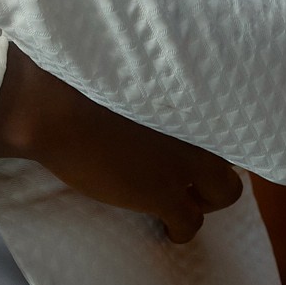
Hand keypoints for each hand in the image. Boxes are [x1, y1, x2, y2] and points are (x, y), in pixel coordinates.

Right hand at [0, 46, 242, 243]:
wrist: (51, 104)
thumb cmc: (73, 68)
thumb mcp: (123, 59)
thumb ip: (149, 67)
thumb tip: (144, 55)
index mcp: (192, 89)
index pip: (228, 112)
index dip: (211, 130)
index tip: (193, 135)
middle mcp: (198, 125)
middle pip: (234, 154)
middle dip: (213, 168)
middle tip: (186, 170)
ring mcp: (184, 163)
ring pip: (225, 194)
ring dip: (204, 198)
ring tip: (179, 198)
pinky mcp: (163, 195)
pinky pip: (190, 224)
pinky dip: (180, 229)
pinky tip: (166, 227)